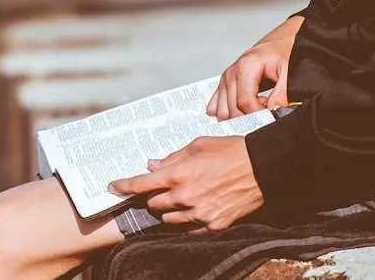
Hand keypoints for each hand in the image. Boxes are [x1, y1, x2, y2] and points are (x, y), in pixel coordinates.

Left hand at [108, 136, 263, 231]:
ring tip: (183, 199)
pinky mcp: (213, 225)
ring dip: (170, 211)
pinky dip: (188, 221)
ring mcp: (199, 214)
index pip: (140, 184)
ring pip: (169, 220)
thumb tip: (152, 166)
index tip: (111, 188)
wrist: (262, 167)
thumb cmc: (230, 151)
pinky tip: (196, 210)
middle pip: (154, 204)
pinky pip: (190, 229)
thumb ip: (172, 158)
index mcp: (178, 175)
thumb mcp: (198, 145)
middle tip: (165, 188)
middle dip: (155, 196)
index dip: (123, 186)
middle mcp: (184, 197)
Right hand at [208, 16, 299, 118]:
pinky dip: (228, 112)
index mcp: (246, 66)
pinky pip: (217, 104)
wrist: (281, 41)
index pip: (244, 102)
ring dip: (240, 116)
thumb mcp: (289, 70)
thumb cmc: (284, 51)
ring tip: (257, 107)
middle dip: (250, 116)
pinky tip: (241, 110)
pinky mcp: (225, 83)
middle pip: (233, 109)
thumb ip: (282, 93)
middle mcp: (232, 72)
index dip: (259, 114)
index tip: (271, 115)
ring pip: (223, 110)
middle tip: (267, 111)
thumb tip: (273, 111)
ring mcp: (226, 78)